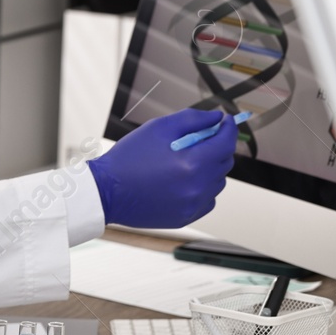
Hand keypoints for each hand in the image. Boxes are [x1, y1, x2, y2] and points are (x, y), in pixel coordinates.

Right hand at [88, 108, 236, 228]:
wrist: (106, 191)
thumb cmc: (128, 159)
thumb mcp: (158, 128)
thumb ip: (192, 119)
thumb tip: (217, 118)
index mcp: (194, 162)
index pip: (227, 142)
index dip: (228, 128)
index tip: (226, 122)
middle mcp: (198, 186)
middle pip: (224, 162)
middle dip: (216, 147)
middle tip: (197, 141)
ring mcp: (193, 204)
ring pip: (217, 182)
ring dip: (208, 169)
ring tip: (183, 164)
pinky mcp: (186, 216)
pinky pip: (208, 200)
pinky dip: (201, 189)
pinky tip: (181, 182)